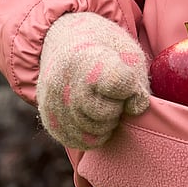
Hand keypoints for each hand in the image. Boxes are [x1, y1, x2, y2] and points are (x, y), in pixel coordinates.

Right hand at [37, 12, 150, 149]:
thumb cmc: (108, 52)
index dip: (128, 87)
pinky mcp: (49, 121)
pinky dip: (94, 135)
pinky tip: (95, 117)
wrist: (71, 45)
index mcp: (88, 58)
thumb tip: (136, 108)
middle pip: (104, 112)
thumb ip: (137, 82)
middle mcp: (64, 81)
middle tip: (115, 96)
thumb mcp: (129, 55)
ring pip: (92, 131)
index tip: (126, 81)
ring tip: (104, 104)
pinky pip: (79, 141)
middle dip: (117, 108)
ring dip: (107, 123)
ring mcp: (53, 103)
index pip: (116, 82)